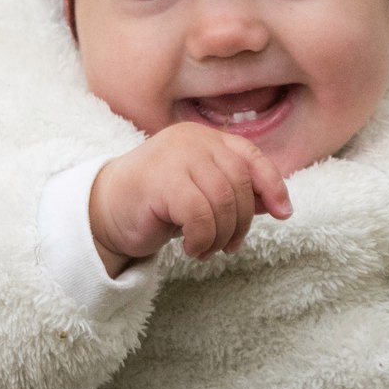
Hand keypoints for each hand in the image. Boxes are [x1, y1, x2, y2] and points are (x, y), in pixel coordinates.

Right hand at [88, 124, 291, 268]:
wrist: (105, 212)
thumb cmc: (160, 205)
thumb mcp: (204, 195)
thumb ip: (237, 194)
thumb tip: (280, 205)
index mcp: (206, 138)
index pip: (251, 157)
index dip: (272, 185)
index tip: (283, 214)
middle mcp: (191, 140)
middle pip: (239, 183)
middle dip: (242, 222)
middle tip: (229, 246)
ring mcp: (174, 156)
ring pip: (222, 201)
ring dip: (221, 235)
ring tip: (207, 250)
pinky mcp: (159, 181)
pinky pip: (199, 215)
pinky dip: (202, 238)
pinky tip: (191, 248)